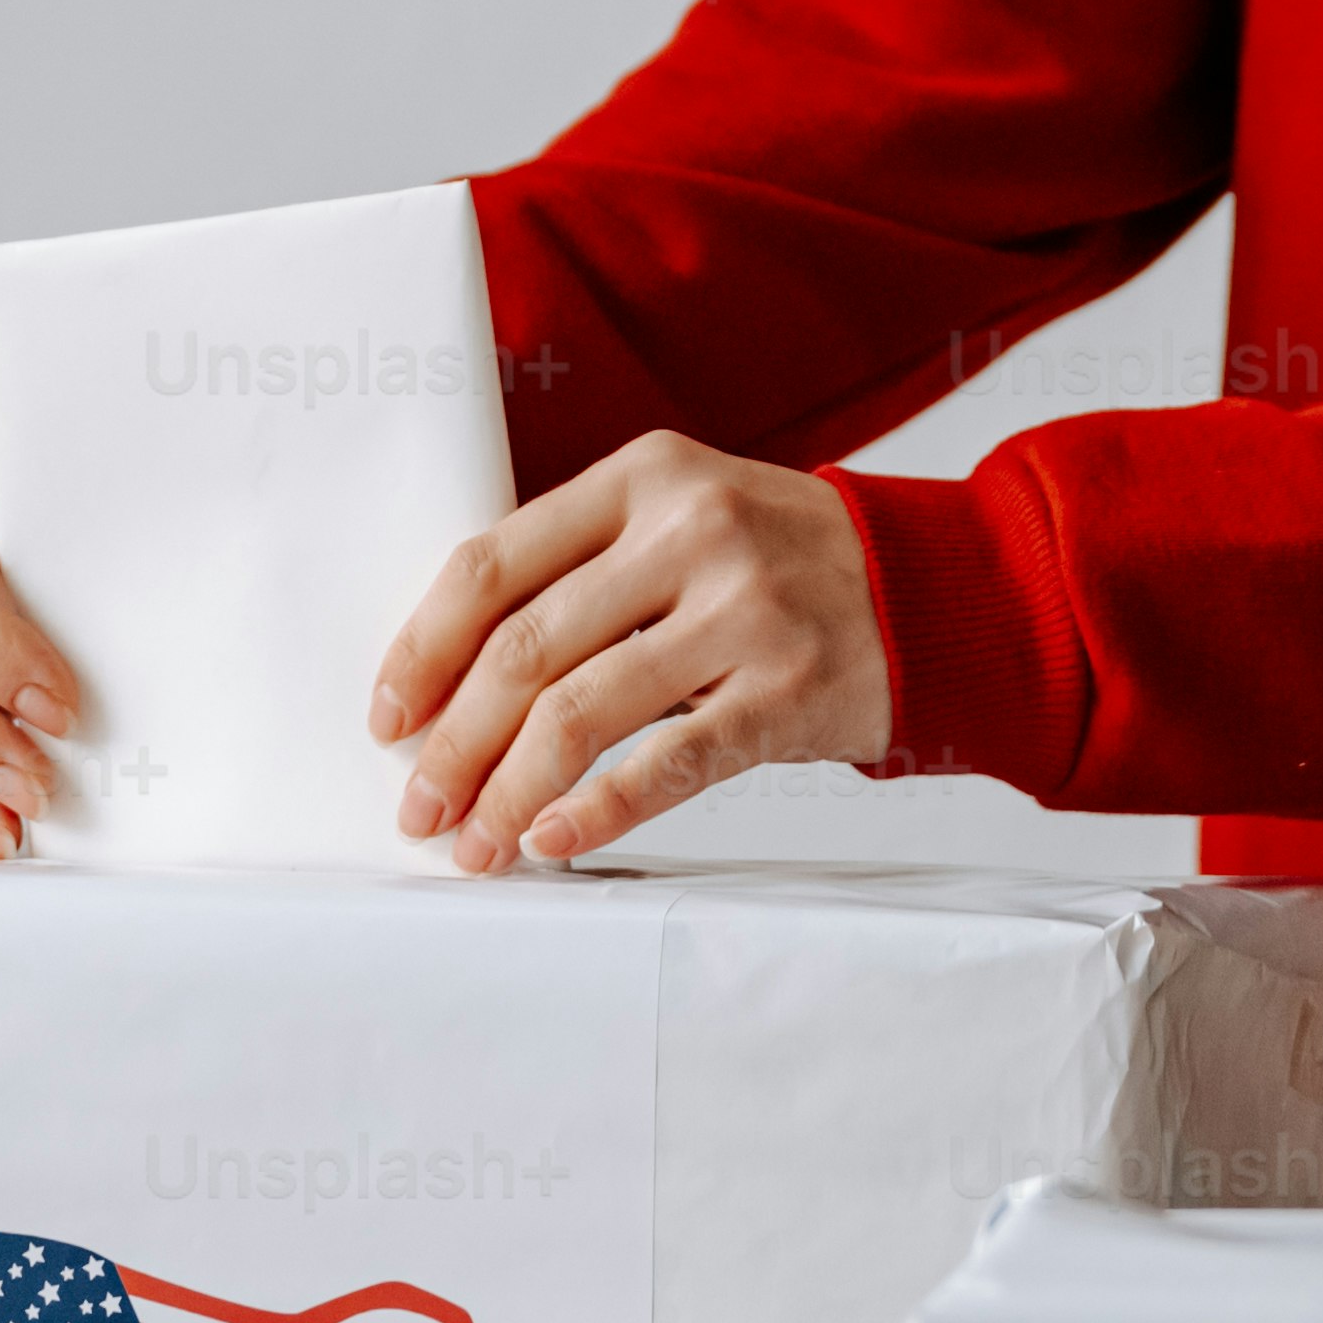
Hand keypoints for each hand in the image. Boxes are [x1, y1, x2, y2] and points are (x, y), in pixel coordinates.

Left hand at [367, 432, 896, 873]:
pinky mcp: (788, 692)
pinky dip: (599, 810)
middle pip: (525, 648)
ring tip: (475, 845)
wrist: (935, 591)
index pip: (492, 564)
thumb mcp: (684, 519)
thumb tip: (450, 682)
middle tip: (419, 807)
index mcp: (643, 477)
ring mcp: (745, 611)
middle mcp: (691, 532)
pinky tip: (553, 841)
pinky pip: (670, 762)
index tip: (387, 717)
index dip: (422, 648)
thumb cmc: (782, 565)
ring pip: (583, 712)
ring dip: (509, 792)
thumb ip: (584, 568)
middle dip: (454, 742)